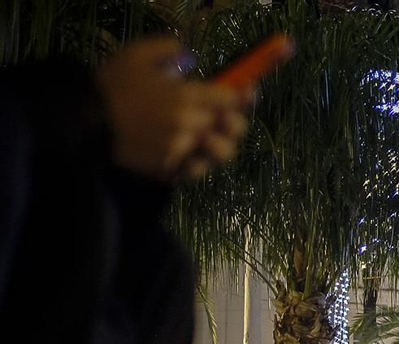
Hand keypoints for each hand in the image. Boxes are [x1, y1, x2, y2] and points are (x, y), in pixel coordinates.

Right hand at [95, 38, 248, 180]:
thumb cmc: (112, 84)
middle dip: (233, 120)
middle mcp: (190, 125)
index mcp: (186, 96)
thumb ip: (168, 49)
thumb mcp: (137, 54)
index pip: (230, 97)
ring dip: (220, 144)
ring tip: (210, 138)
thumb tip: (189, 56)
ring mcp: (181, 150)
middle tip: (226, 117)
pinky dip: (199, 163)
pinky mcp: (169, 168)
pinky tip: (194, 153)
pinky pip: (197, 170)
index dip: (241, 95)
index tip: (245, 93)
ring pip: (221, 153)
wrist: (84, 118)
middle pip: (232, 127)